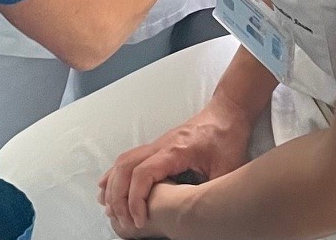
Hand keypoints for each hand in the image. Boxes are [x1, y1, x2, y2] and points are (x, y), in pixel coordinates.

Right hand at [99, 96, 251, 231]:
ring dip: (113, 185)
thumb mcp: (227, 168)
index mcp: (175, 151)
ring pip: (124, 161)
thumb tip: (206, 217)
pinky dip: (115, 174)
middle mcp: (160, 145)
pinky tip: (107, 187)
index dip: (135, 200)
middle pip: (126, 167)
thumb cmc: (228, 138)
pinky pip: (129, 157)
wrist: (227, 112)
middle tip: (123, 222)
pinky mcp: (158, 146)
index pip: (142, 174)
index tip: (139, 222)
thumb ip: (213, 191)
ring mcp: (157, 144)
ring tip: (110, 210)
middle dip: (118, 197)